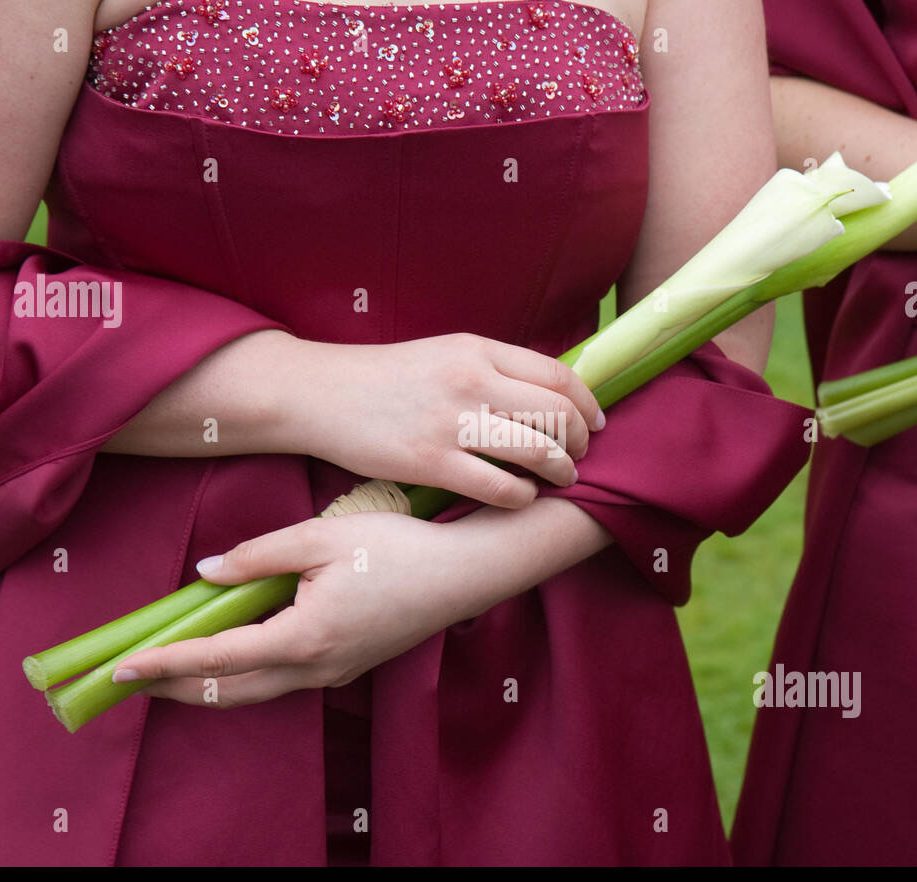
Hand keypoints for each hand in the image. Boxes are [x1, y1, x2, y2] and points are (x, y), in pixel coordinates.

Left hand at [111, 511, 501, 706]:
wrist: (463, 575)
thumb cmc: (397, 549)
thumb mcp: (320, 537)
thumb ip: (258, 556)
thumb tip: (206, 574)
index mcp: (303, 637)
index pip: (215, 658)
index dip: (162, 664)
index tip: (120, 667)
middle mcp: (314, 668)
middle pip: (228, 691)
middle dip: (174, 688)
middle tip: (129, 677)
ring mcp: (333, 673)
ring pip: (254, 691)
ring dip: (207, 684)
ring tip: (166, 669)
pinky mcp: (346, 666)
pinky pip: (280, 680)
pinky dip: (242, 674)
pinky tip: (228, 652)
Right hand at [290, 333, 604, 507]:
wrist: (321, 394)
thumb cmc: (385, 379)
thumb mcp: (444, 354)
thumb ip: (492, 369)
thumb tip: (546, 395)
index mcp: (478, 350)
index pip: (558, 375)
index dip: (588, 404)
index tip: (595, 423)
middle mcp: (471, 381)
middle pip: (556, 413)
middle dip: (579, 440)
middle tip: (578, 456)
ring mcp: (452, 423)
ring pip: (537, 450)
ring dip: (560, 470)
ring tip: (561, 479)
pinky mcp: (430, 462)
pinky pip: (499, 486)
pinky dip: (521, 496)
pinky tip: (520, 497)